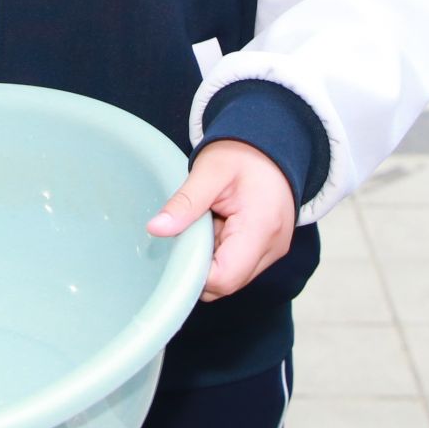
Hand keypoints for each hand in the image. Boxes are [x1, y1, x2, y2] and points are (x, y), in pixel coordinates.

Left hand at [147, 139, 296, 302]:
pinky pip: (238, 264)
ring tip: (207, 221)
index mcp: (261, 229)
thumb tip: (156, 229)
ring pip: (231, 276)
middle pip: (227, 282)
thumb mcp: (209, 171)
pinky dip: (221, 250)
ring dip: (210, 256)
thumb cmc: (244, 154)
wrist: (273, 145)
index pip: (224, 278)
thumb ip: (184, 203)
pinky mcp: (268, 249)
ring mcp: (273, 251)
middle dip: (200, 263)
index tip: (176, 248)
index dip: (194, 272)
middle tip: (190, 228)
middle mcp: (273, 248)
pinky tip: (216, 224)